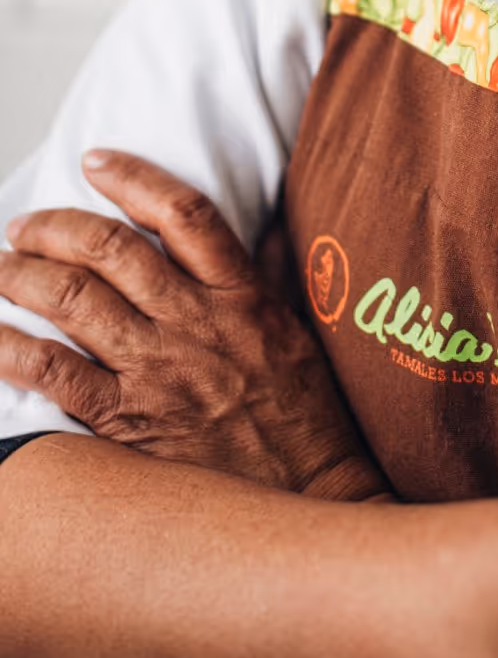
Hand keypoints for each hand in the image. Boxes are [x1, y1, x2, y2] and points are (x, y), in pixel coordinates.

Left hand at [0, 150, 390, 502]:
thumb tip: (261, 222)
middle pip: (111, 250)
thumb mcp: (298, 327)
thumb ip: (270, 270)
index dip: (133, 177)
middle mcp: (195, 323)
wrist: (308, 497)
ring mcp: (158, 372)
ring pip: (73, 301)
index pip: (183, 213)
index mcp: (241, 293)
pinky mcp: (127, 422)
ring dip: (22, 275)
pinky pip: (53, 374)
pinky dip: (11, 348)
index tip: (94, 160)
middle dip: (54, 226)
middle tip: (24, 224)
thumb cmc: (306, 414)